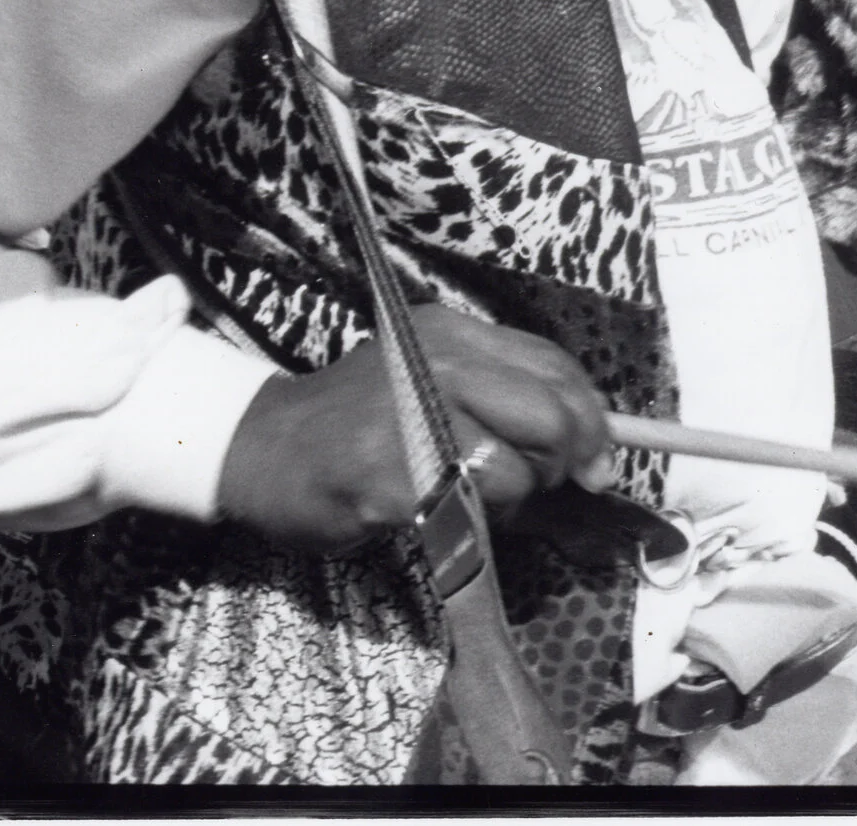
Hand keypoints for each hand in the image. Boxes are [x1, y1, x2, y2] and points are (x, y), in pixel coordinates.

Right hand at [216, 305, 612, 554]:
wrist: (260, 448)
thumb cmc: (358, 421)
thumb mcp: (431, 380)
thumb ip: (506, 399)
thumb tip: (596, 452)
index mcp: (453, 334)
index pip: (557, 368)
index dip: (591, 420)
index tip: (596, 460)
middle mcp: (437, 363)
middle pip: (553, 416)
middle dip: (560, 463)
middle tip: (534, 485)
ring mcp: (412, 417)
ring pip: (519, 470)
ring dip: (511, 502)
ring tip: (466, 495)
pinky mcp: (392, 475)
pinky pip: (472, 509)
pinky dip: (468, 522)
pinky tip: (430, 510)